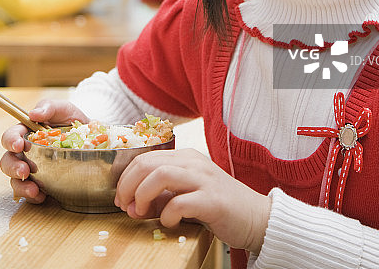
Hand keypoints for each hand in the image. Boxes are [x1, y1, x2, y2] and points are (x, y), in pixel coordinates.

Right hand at [0, 99, 88, 203]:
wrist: (91, 138)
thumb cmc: (71, 121)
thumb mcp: (63, 109)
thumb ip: (48, 107)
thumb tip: (33, 113)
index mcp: (26, 133)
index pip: (10, 137)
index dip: (10, 141)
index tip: (19, 145)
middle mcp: (25, 152)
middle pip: (7, 161)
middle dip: (13, 167)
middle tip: (24, 171)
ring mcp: (31, 169)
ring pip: (15, 180)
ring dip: (21, 186)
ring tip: (34, 189)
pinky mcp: (41, 182)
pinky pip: (30, 193)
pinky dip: (34, 196)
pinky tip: (42, 195)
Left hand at [114, 148, 271, 254]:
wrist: (256, 217)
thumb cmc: (219, 206)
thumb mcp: (188, 192)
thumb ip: (164, 193)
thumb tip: (134, 203)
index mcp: (186, 158)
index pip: (146, 157)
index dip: (126, 177)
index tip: (122, 198)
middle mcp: (194, 163)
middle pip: (148, 163)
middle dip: (129, 185)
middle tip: (126, 206)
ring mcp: (204, 179)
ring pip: (161, 174)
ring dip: (143, 195)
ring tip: (141, 212)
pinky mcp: (213, 200)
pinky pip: (180, 202)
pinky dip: (167, 214)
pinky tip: (169, 222)